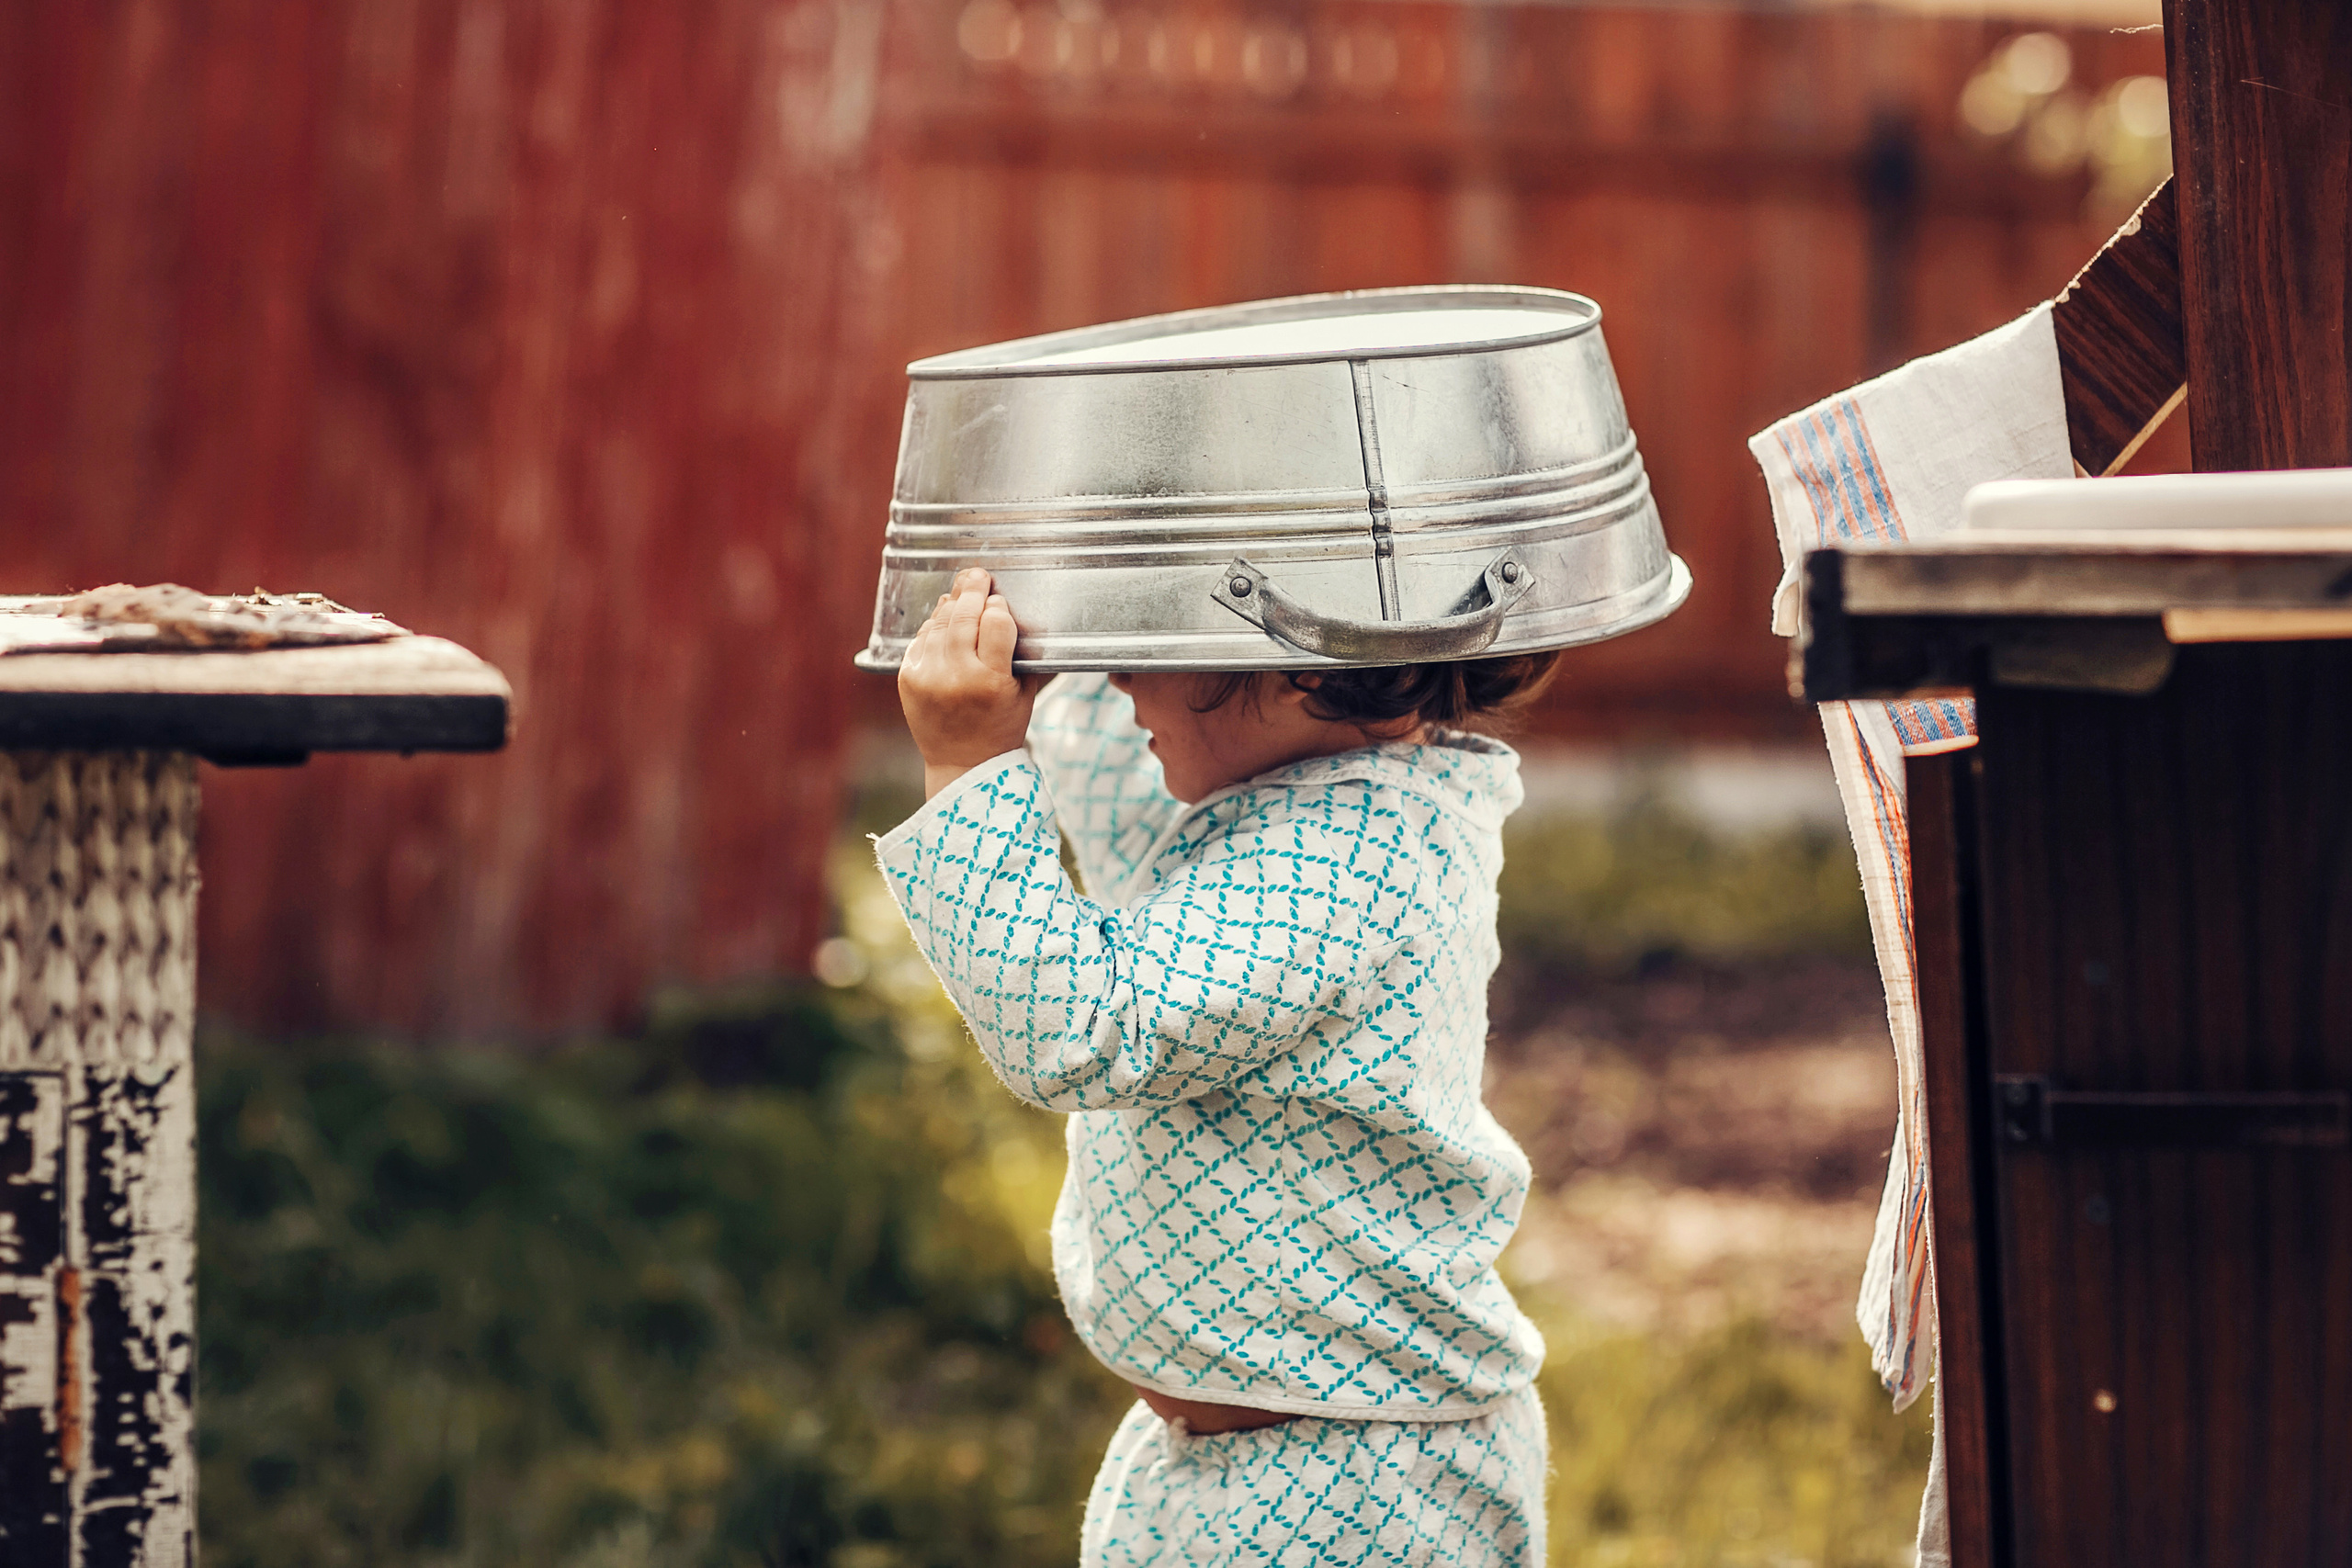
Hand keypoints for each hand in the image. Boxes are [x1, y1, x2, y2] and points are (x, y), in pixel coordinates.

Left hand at [899, 568, 1042, 797]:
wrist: (963, 764)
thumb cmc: (1001, 727)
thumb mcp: (1025, 692)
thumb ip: (1021, 652)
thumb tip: (1008, 609)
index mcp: (991, 681)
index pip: (996, 622)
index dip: (999, 607)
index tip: (1001, 603)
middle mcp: (956, 676)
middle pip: (964, 616)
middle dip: (973, 590)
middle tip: (978, 575)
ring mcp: (928, 676)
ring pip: (940, 622)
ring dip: (952, 603)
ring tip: (962, 592)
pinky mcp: (909, 678)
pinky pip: (922, 638)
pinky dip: (934, 625)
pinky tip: (945, 621)